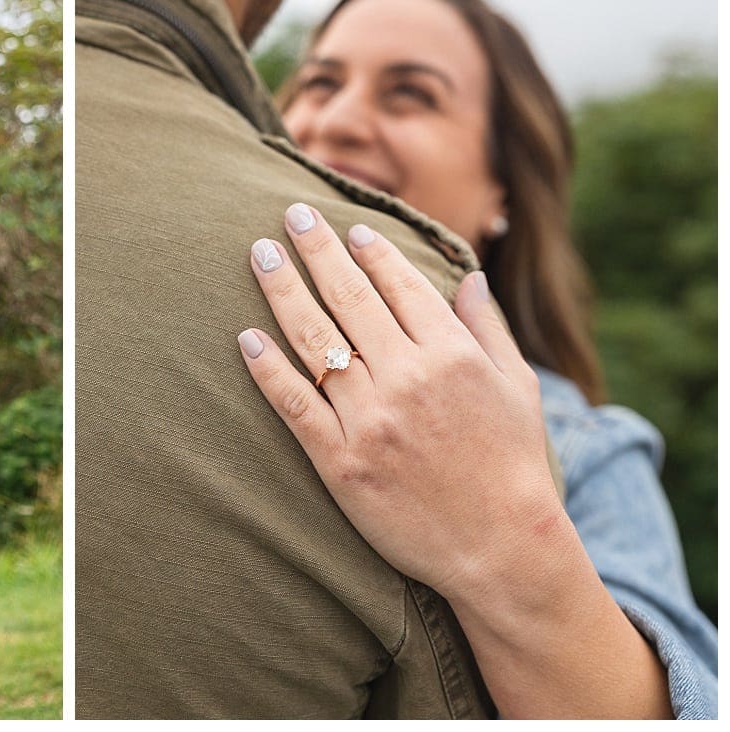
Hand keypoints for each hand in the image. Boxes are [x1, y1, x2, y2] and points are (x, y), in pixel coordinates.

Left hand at [234, 203, 564, 604]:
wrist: (501, 548)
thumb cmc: (514, 466)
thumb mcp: (519, 390)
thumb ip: (487, 329)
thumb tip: (470, 276)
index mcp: (453, 356)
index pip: (401, 287)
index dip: (370, 253)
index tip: (348, 229)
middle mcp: (408, 379)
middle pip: (350, 300)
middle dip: (317, 251)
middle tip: (290, 214)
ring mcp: (370, 419)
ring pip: (315, 341)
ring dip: (283, 291)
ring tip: (259, 254)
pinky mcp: (340, 460)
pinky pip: (294, 403)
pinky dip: (267, 368)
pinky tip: (245, 337)